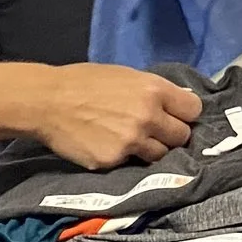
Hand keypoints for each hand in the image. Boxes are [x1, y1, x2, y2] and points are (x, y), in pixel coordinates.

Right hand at [33, 65, 206, 167]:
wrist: (47, 102)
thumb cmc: (85, 83)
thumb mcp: (126, 76)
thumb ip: (154, 92)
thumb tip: (176, 105)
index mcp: (153, 90)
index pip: (193, 110)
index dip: (185, 114)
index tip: (176, 117)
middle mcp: (148, 117)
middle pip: (182, 136)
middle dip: (172, 135)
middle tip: (156, 132)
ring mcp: (131, 142)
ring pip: (161, 155)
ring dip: (152, 150)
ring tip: (134, 142)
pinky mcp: (113, 161)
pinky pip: (131, 164)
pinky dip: (125, 159)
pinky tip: (110, 147)